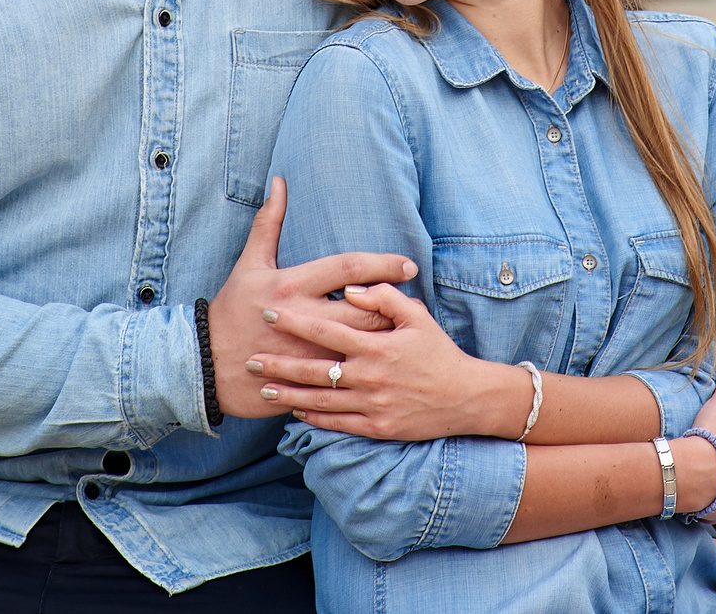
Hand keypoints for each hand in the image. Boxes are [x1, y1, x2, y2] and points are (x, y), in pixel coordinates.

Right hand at [210, 178, 414, 420]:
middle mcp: (303, 318)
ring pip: (362, 345)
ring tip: (407, 330)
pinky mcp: (307, 382)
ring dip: (387, 337)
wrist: (204, 365)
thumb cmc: (230, 310)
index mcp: (291, 286)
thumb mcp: (248, 264)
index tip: (408, 265)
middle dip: (395, 306)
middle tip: (416, 301)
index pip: (348, 269)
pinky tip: (383, 361)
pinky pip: (347, 375)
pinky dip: (367, 366)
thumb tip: (280, 182)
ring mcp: (307, 354)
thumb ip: (269, 223)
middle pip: (365, 310)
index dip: (383, 264)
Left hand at [260, 281, 520, 440]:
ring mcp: (371, 405)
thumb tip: (349, 286)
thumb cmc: (439, 352)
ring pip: (320, 401)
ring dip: (289, 394)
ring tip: (264, 387)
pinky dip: (314, 418)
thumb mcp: (418, 317)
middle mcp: (369, 377)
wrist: (466, 397)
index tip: (270, 312)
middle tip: (250, 357)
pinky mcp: (376, 428)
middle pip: (314, 369)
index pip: (326, 330)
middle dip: (279, 363)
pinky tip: (295, 410)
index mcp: (376, 346)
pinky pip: (337, 424)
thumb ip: (383, 297)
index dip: (295, 321)